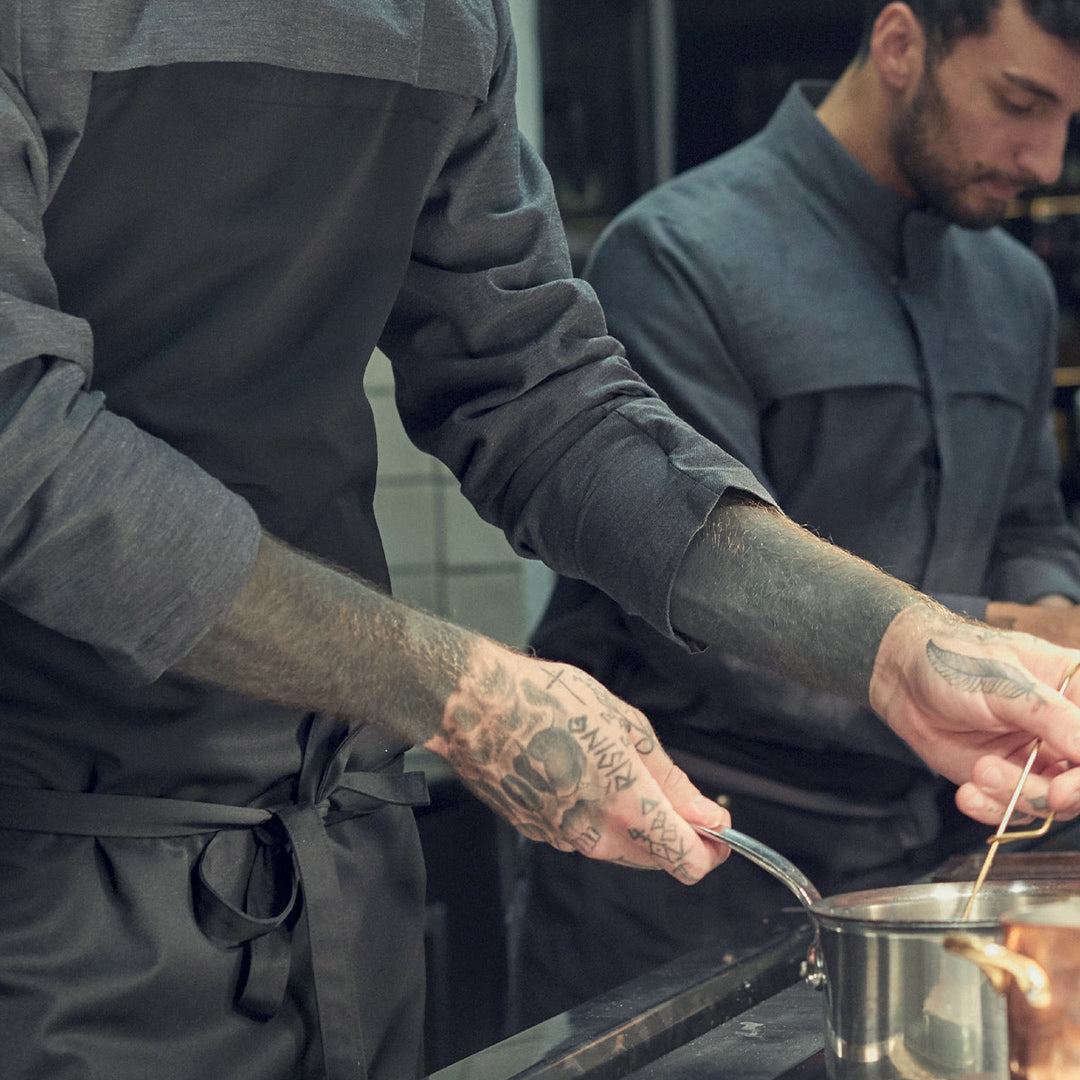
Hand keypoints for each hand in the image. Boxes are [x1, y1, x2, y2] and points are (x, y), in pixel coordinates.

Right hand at [423, 639, 731, 882]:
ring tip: (618, 767)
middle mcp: (596, 836)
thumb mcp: (626, 726)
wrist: (475, 705)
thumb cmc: (548, 702)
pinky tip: (584, 774)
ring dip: (635, 824)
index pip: (688, 862)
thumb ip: (670, 779)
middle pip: (656, 858)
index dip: (712, 849)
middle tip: (673, 790)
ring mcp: (562, 840)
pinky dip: (598, 817)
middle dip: (675, 832)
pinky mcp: (537, 833)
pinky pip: (585, 837)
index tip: (717, 827)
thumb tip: (707, 814)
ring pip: (620, 849)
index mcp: (628, 807)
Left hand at [870, 604, 1079, 824]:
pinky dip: (993, 809)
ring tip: (980, 772)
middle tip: (1050, 793)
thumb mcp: (1004, 681)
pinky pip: (1015, 812)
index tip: (1072, 782)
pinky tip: (969, 793)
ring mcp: (1041, 758)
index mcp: (1079, 691)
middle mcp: (1068, 730)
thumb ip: (1051, 716)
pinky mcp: (1008, 779)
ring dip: (1018, 796)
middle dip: (1067, 793)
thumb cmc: (955, 660)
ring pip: (1055, 802)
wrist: (901, 676)